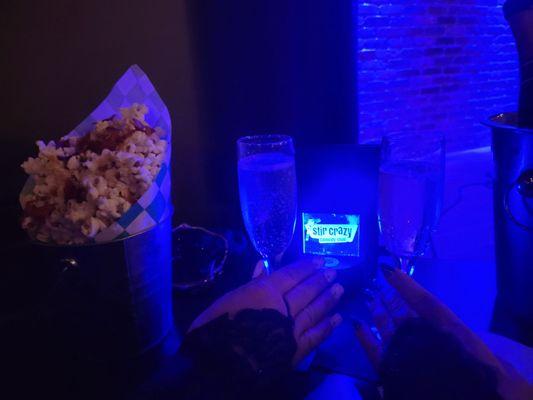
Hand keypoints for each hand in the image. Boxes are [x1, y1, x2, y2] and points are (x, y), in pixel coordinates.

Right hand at [189, 258, 343, 364]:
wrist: (220, 363)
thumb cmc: (217, 327)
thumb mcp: (227, 299)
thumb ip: (249, 283)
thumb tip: (262, 264)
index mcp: (264, 291)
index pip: (290, 275)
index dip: (305, 267)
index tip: (319, 260)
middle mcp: (282, 307)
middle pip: (306, 290)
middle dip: (320, 280)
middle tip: (334, 271)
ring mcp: (291, 329)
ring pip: (314, 310)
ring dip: (328, 298)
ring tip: (339, 289)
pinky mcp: (296, 350)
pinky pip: (316, 336)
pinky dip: (327, 326)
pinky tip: (337, 319)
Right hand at [354, 265, 532, 399]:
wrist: (462, 394)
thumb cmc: (462, 358)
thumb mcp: (449, 326)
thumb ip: (424, 302)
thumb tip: (393, 272)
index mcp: (440, 326)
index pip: (419, 301)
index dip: (404, 284)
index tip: (386, 269)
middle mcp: (422, 337)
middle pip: (403, 314)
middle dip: (389, 298)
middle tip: (372, 282)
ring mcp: (405, 353)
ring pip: (388, 329)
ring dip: (377, 314)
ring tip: (367, 299)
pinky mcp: (390, 369)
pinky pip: (375, 351)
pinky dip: (365, 338)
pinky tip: (357, 324)